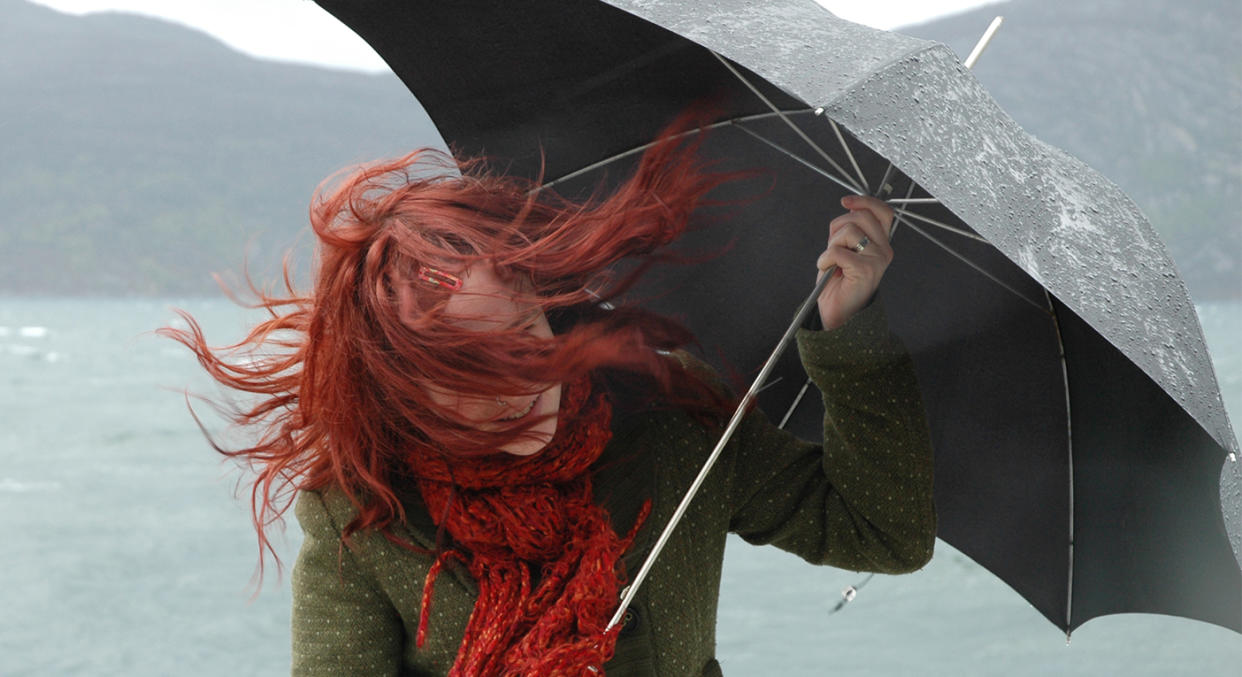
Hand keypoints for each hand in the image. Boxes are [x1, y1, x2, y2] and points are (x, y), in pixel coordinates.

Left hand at [814, 195, 893, 330]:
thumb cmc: (839, 281)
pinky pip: (837, 251)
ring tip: (831, 260)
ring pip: (849, 231)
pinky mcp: (867, 270)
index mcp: (881, 242)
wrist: (838, 311)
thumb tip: (850, 206)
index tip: (845, 202)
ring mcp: (878, 259)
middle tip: (833, 246)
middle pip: (860, 216)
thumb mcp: (844, 247)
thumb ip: (850, 228)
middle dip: (837, 227)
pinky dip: (825, 259)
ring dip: (831, 245)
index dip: (864, 201)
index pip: (882, 211)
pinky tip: (827, 269)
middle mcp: (884, 249)